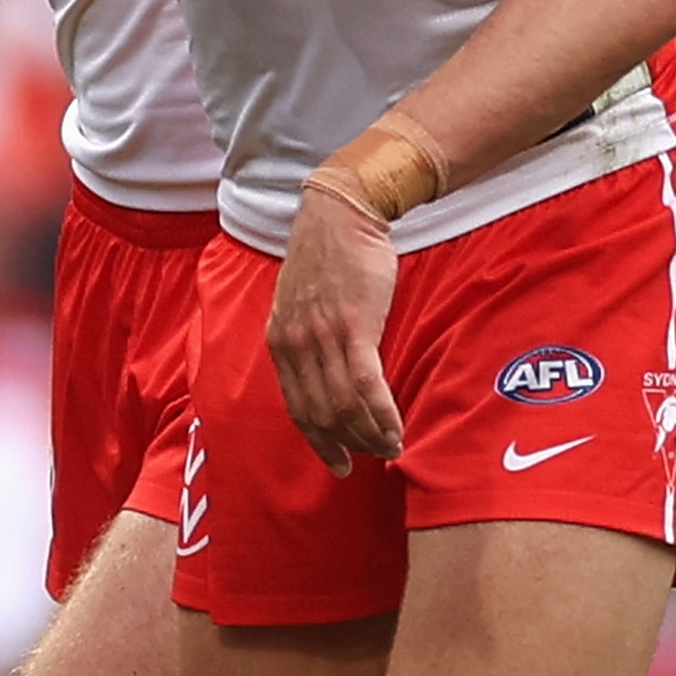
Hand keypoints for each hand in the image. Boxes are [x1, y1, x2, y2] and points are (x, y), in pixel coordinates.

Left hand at [267, 182, 403, 473]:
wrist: (341, 214)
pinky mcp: (354, 327)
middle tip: (373, 456)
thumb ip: (304, 340)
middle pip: (320, 414)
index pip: (296, 407)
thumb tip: (321, 375)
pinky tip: (396, 430)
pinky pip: (366, 386)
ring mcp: (323, 337)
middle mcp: (295, 344)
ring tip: (391, 446)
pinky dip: (382, 416)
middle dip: (348, 444)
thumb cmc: (326, 257)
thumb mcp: (298, 303)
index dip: (319, 440)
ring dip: (370, 434)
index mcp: (279, 340)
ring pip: (344, 406)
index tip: (338, 461)